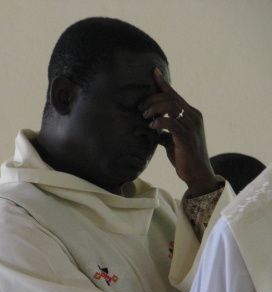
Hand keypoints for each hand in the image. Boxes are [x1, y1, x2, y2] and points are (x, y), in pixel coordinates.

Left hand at [139, 68, 220, 195]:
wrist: (197, 174)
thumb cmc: (184, 157)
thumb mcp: (171, 141)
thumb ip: (164, 131)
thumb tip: (150, 127)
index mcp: (191, 114)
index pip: (175, 95)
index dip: (164, 83)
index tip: (153, 72)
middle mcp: (194, 117)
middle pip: (171, 98)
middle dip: (152, 99)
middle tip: (140, 108)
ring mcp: (192, 126)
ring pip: (171, 107)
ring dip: (154, 109)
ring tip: (145, 116)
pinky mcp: (186, 137)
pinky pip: (171, 123)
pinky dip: (159, 121)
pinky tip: (152, 126)